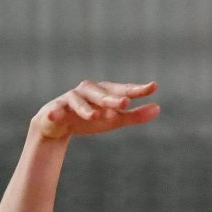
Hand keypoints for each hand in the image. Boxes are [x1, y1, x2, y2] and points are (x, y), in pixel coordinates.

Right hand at [31, 80, 159, 139]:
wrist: (58, 125)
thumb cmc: (90, 118)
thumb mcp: (115, 119)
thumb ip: (135, 115)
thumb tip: (158, 108)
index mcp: (105, 92)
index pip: (123, 90)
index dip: (137, 89)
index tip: (153, 87)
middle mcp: (88, 91)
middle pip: (102, 94)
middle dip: (112, 99)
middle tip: (125, 103)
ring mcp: (71, 99)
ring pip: (79, 101)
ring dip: (86, 108)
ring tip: (95, 116)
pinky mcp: (55, 109)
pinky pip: (56, 110)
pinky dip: (55, 112)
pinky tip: (53, 115)